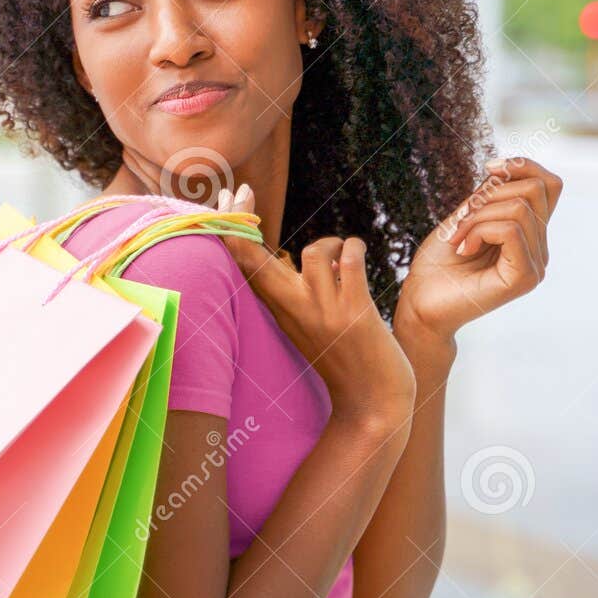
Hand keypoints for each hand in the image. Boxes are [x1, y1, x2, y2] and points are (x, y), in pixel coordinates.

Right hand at [216, 185, 416, 423]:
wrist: (373, 406)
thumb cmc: (344, 364)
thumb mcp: (307, 328)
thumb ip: (296, 296)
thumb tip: (298, 257)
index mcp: (279, 314)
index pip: (243, 268)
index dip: (230, 233)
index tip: (225, 201)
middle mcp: (293, 310)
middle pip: (253, 259)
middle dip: (241, 220)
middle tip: (240, 190)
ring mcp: (323, 311)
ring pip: (313, 251)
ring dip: (330, 244)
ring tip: (341, 257)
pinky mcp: (354, 312)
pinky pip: (349, 259)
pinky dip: (354, 248)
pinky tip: (358, 255)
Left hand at [393, 156, 562, 346]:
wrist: (420, 303)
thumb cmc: (438, 264)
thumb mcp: (465, 217)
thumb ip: (490, 195)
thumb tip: (507, 167)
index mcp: (528, 233)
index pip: (549, 185)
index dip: (523, 166)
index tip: (489, 168)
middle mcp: (539, 248)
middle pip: (536, 190)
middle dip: (490, 193)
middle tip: (460, 220)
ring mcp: (535, 265)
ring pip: (519, 209)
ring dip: (477, 216)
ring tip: (457, 238)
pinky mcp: (524, 278)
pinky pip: (511, 231)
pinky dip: (479, 231)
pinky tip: (463, 249)